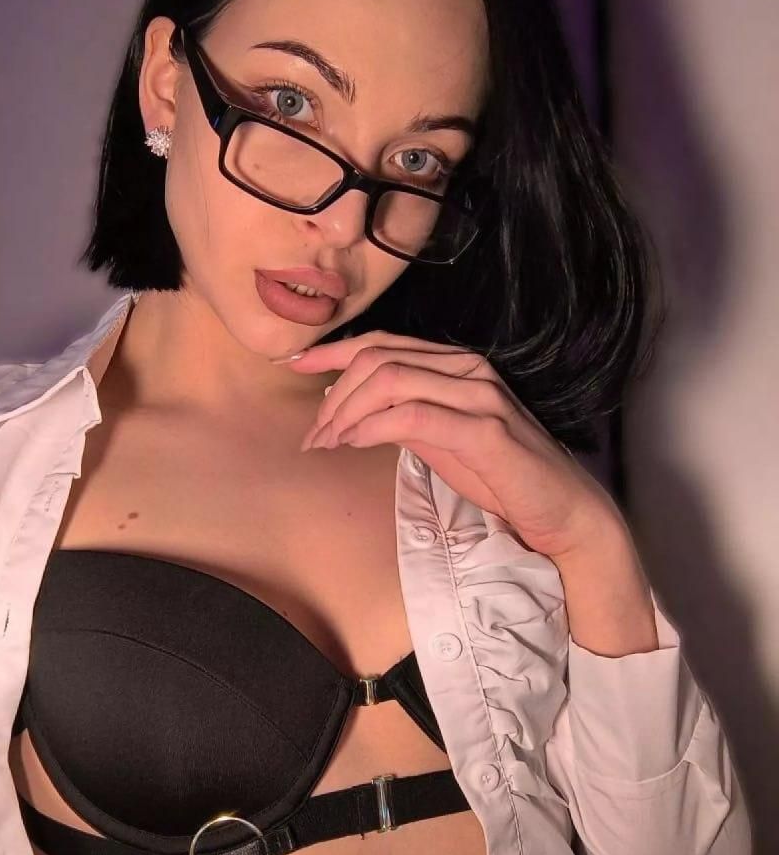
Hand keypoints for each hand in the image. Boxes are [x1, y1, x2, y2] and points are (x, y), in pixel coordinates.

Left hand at [286, 330, 622, 563]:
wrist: (559, 511)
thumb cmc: (499, 475)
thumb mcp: (440, 438)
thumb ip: (402, 415)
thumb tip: (348, 407)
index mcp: (455, 364)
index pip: (383, 343)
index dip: (332, 352)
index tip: (294, 366)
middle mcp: (467, 369)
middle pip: (378, 359)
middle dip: (333, 394)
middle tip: (313, 436)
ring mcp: (479, 396)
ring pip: (390, 380)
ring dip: (346, 412)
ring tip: (328, 442)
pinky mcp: (486, 431)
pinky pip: (414, 415)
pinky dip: (373, 426)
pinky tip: (354, 443)